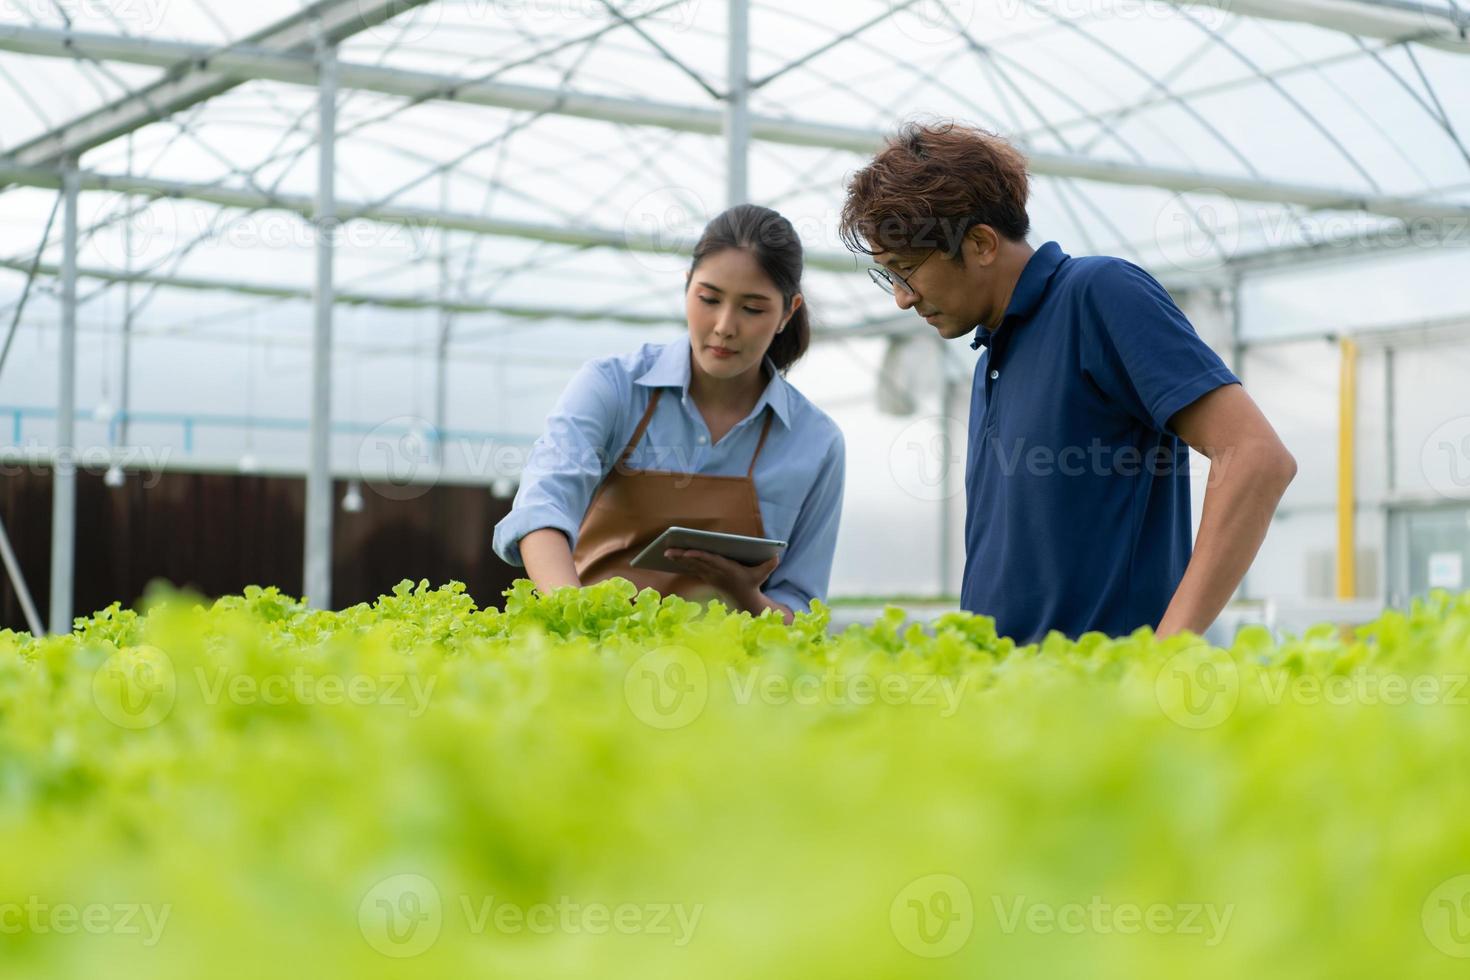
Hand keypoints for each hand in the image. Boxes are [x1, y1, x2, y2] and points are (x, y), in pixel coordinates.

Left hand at [663, 548, 777, 605]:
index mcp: (726, 569)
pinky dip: (682, 563)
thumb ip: (769, 565)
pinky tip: (671, 557)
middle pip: (696, 562)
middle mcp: (715, 573)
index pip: (710, 560)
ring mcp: (710, 576)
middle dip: (681, 557)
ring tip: (665, 552)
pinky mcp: (706, 577)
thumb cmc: (752, 583)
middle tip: (667, 550)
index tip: (686, 552)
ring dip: (678, 559)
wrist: (744, 600)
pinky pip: (692, 569)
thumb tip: (777, 556)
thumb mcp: (762, 575)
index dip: (697, 556)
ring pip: (691, 566)